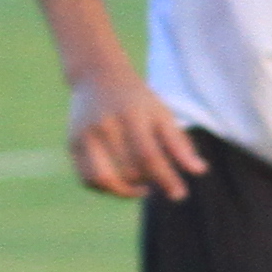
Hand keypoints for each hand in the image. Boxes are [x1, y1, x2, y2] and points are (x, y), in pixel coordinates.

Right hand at [65, 68, 206, 199]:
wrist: (97, 77)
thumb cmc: (137, 99)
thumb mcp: (162, 113)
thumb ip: (179, 143)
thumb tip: (199, 171)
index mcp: (131, 116)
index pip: (149, 156)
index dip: (166, 179)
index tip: (179, 194)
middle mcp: (105, 125)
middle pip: (128, 170)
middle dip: (148, 182)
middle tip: (158, 180)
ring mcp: (84, 135)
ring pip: (103, 179)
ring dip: (125, 192)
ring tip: (140, 187)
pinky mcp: (72, 144)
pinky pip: (87, 178)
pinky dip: (105, 189)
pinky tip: (120, 183)